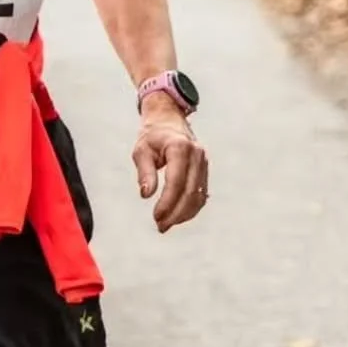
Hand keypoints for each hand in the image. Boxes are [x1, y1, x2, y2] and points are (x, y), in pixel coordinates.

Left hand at [133, 100, 207, 231]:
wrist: (169, 120)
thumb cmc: (152, 136)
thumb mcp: (141, 150)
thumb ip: (145, 172)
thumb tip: (146, 195)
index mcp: (180, 148)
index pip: (176, 182)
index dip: (167, 203)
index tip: (156, 217)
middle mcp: (197, 155)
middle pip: (190, 192)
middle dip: (176, 213)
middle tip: (160, 226)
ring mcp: (204, 162)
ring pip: (199, 195)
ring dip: (184, 214)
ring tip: (166, 224)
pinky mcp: (205, 170)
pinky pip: (201, 193)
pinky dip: (191, 208)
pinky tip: (178, 216)